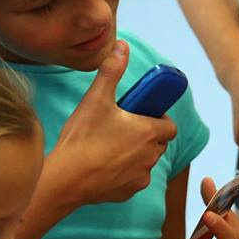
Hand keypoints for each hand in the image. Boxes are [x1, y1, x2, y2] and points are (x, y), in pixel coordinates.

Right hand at [45, 41, 178, 205]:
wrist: (67, 179)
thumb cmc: (82, 138)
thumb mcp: (96, 99)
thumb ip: (112, 71)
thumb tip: (122, 47)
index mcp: (149, 133)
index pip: (170, 126)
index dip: (160, 118)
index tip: (144, 114)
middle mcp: (151, 156)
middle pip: (158, 142)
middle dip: (146, 134)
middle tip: (123, 126)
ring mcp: (142, 175)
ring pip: (146, 160)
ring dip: (136, 152)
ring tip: (110, 145)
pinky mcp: (131, 191)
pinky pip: (134, 178)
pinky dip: (125, 171)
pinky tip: (104, 164)